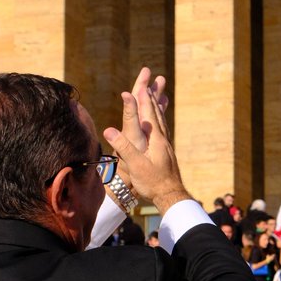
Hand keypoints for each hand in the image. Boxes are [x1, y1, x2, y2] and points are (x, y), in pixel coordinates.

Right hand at [102, 68, 189, 211]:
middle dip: (153, 98)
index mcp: (155, 139)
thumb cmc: (153, 182)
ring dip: (158, 108)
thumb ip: (123, 147)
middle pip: (157, 114)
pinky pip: (164, 131)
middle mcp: (163, 140)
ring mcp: (166, 146)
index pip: (148, 115)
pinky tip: (160, 126)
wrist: (171, 196)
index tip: (141, 85)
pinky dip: (161, 122)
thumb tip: (109, 130)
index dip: (144, 100)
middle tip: (152, 84)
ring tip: (158, 98)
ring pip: (162, 122)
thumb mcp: (136, 165)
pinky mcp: (167, 154)